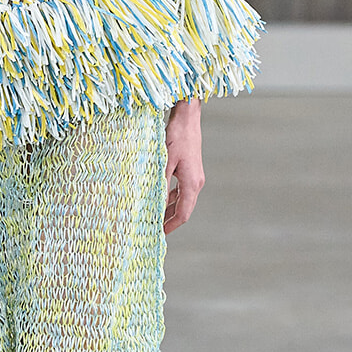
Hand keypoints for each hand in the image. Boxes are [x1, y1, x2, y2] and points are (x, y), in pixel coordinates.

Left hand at [164, 98, 203, 233]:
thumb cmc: (176, 136)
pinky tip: (160, 199)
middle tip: (155, 230)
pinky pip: (181, 190)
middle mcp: (196, 182)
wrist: (188, 117)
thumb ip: (160, 183)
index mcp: (192, 183)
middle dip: (170, 221)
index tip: (159, 234)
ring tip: (155, 218)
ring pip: (183, 200)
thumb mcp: (165, 161)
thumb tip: (154, 203)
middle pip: (184, 210)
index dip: (171, 226)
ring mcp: (195, 176)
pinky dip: (171, 198)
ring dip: (170, 210)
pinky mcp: (191, 170)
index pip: (183, 214)